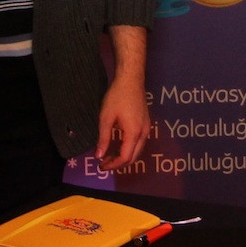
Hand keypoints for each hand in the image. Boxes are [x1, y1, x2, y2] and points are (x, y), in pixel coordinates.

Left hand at [96, 25, 148, 169]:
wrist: (131, 80)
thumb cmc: (117, 97)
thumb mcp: (106, 118)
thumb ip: (103, 138)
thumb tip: (99, 156)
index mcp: (133, 133)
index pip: (125, 157)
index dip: (113, 165)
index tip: (100, 166)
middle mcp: (143, 133)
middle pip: (134, 157)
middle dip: (119, 163)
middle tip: (104, 164)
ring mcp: (146, 128)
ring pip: (137, 150)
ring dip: (124, 156)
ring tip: (109, 156)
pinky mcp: (145, 123)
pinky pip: (139, 142)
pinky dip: (129, 148)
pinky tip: (118, 145)